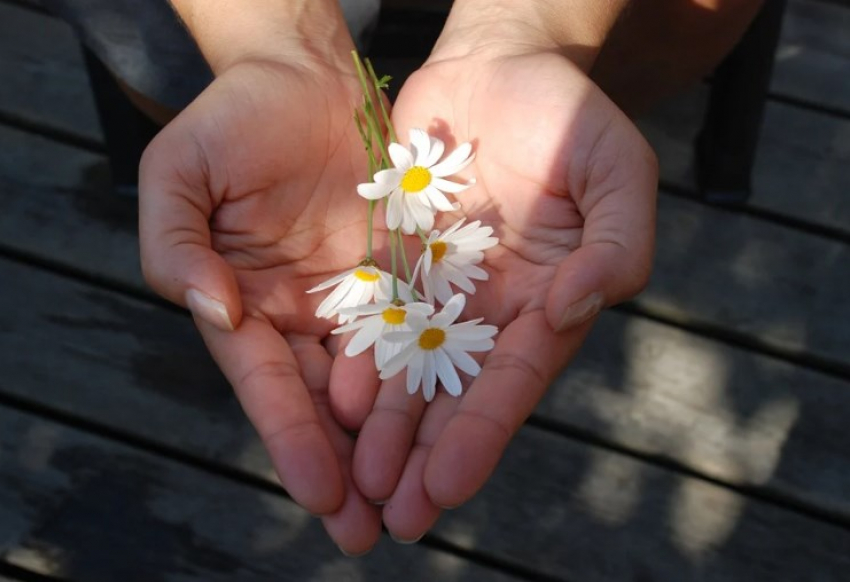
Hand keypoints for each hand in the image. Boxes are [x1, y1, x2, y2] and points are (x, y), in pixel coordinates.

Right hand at [138, 58, 384, 554]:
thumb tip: (214, 313)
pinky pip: (422, 329)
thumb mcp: (179, 174)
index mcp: (245, 304)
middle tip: (369, 533)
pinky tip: (451, 424)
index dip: (292, 440)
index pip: (269, 386)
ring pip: (378, 383)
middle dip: (345, 469)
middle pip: (324, 404)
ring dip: (394, 444)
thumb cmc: (232, 119)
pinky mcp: (402, 274)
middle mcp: (302, 315)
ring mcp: (355, 298)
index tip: (320, 494)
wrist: (305, 74)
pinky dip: (431, 378)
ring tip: (415, 503)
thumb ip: (175, 246)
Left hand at [348, 48, 656, 539]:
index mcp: (546, 302)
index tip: (447, 487)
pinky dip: (352, 360)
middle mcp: (488, 309)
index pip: (512, 381)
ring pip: (405, 369)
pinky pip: (369, 315)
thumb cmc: (570, 116)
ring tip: (356, 485)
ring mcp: (437, 288)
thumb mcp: (618, 171)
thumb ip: (617, 245)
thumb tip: (573, 309)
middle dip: (426, 457)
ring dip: (383, 430)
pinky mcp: (394, 261)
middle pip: (454, 395)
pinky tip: (330, 405)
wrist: (498, 65)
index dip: (481, 434)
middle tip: (393, 518)